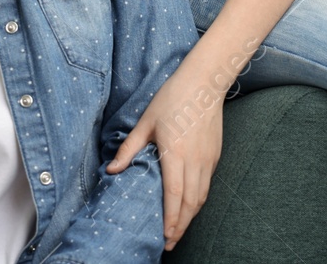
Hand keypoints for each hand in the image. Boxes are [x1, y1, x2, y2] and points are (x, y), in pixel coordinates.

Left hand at [105, 59, 226, 250]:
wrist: (204, 83)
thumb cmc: (172, 99)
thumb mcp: (146, 122)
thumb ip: (129, 149)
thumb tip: (111, 171)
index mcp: (175, 153)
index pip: (174, 194)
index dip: (170, 218)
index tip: (164, 236)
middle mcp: (194, 160)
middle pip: (190, 203)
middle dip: (180, 227)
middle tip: (169, 244)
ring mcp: (207, 159)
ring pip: (201, 197)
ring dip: (190, 217)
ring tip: (178, 232)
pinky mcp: (215, 156)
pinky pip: (207, 185)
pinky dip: (198, 201)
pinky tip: (188, 207)